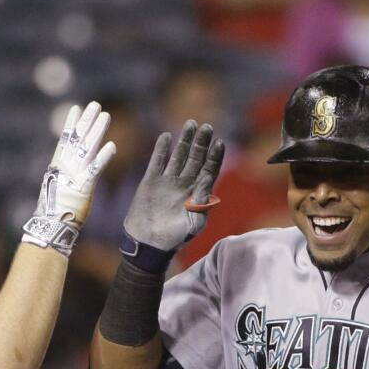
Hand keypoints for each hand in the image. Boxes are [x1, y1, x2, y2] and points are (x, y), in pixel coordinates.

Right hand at [21, 101, 116, 255]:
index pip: (65, 138)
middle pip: (78, 138)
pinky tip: (112, 146)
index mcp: (58, 165)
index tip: (77, 108)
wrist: (50, 225)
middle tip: (96, 105)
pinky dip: (103, 157)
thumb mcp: (57, 188)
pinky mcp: (84, 187)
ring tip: (106, 116)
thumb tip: (66, 171)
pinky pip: (95, 169)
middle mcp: (66, 166)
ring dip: (97, 131)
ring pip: (87, 148)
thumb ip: (63, 176)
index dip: (71, 123)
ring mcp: (74, 174)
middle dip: (87, 120)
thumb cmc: (54, 210)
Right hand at [123, 120, 225, 251]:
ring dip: (184, 140)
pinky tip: (166, 137)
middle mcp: (184, 184)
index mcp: (197, 193)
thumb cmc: (175, 237)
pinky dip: (161, 149)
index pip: (209, 170)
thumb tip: (207, 180)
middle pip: (195, 158)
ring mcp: (168, 181)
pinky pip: (157, 161)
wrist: (148, 244)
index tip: (219, 143)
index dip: (214, 156)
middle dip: (201, 143)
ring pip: (178, 156)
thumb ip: (202, 201)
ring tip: (190, 125)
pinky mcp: (151, 181)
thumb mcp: (194, 222)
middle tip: (207, 127)